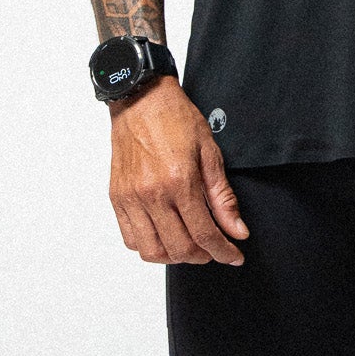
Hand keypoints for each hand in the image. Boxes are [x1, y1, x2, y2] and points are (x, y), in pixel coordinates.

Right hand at [107, 76, 249, 264]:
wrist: (140, 98)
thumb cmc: (175, 118)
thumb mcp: (210, 152)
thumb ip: (223, 197)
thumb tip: (237, 230)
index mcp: (179, 181)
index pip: (204, 234)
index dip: (223, 251)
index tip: (234, 256)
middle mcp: (152, 194)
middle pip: (179, 248)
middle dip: (203, 256)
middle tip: (214, 249)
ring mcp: (131, 198)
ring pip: (152, 251)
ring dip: (175, 256)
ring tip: (189, 245)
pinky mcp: (117, 197)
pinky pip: (131, 238)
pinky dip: (150, 246)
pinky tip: (164, 235)